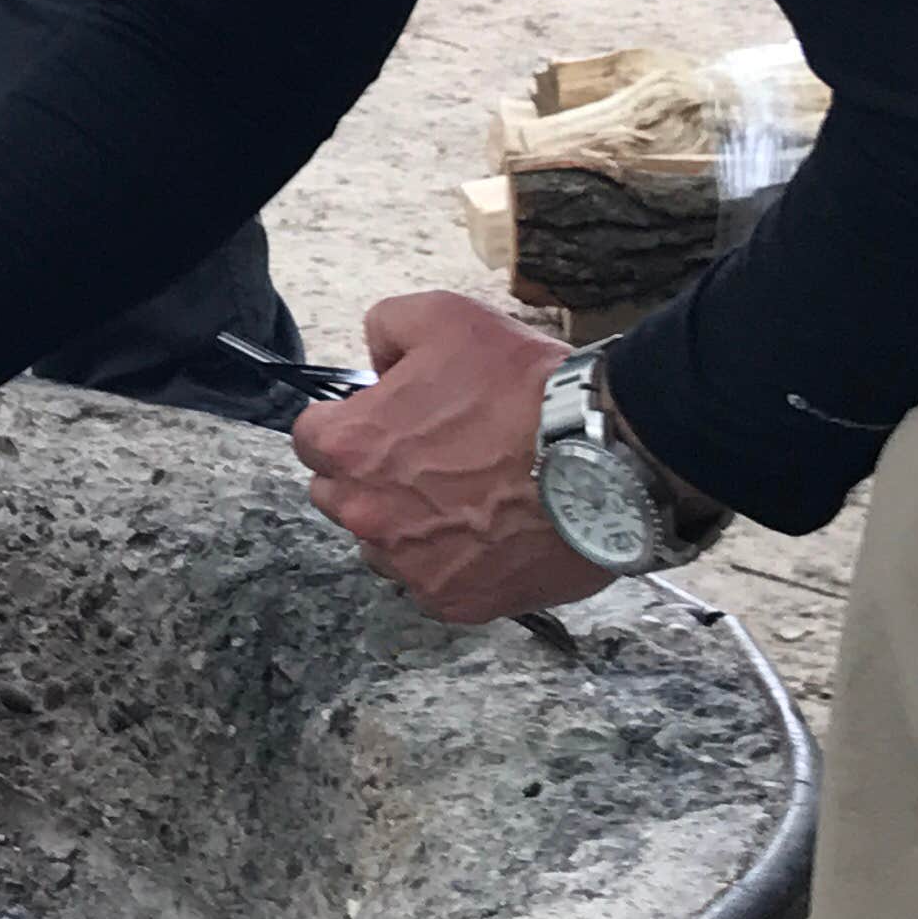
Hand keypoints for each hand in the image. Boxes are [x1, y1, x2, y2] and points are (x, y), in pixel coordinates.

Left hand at [288, 291, 604, 623]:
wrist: (606, 455)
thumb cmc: (522, 387)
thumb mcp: (443, 317)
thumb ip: (386, 328)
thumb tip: (377, 359)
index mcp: (348, 445)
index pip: (311, 439)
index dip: (349, 424)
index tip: (386, 421)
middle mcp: (364, 512)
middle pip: (339, 496)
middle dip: (370, 477)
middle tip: (430, 460)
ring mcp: (408, 565)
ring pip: (382, 547)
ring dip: (407, 527)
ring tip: (466, 501)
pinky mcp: (456, 601)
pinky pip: (433, 586)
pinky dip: (454, 566)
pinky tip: (492, 537)